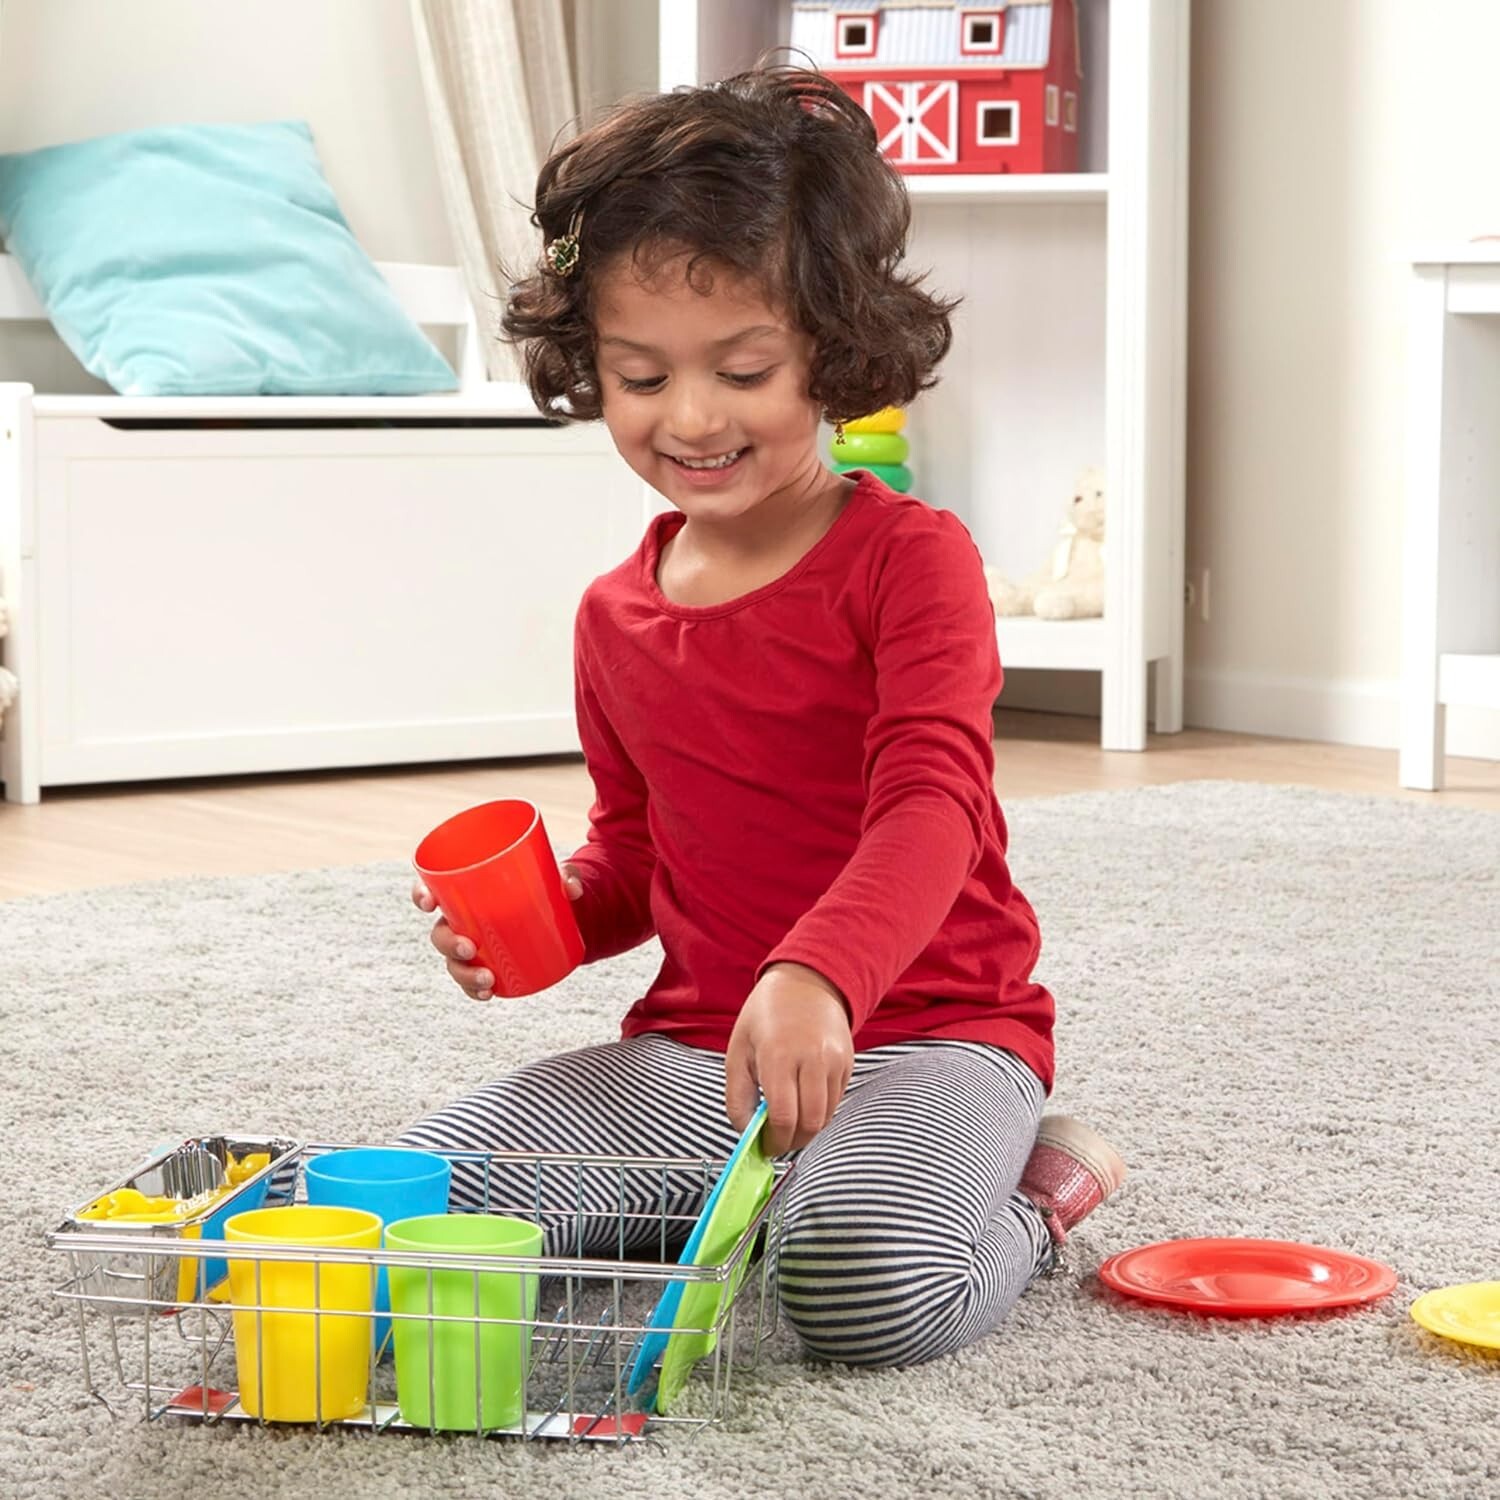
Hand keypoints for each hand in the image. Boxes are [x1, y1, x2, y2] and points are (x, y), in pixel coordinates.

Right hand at [411, 864, 582, 1000]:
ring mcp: (472, 945)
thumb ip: (564, 876)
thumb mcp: (554, 879)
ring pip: (454, 962)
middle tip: (470, 948)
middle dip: (448, 944)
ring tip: (487, 980)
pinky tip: (489, 994)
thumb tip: (573, 888)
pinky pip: (473, 982)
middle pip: (440, 933)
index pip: (432, 890)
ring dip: (464, 974)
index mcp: (465, 892)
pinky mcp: (488, 964)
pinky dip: (477, 990)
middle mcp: (462, 920)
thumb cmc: (543, 888)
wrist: (558, 916)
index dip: (421, 895)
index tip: (429, 903)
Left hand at [725, 962, 853, 1155]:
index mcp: (778, 1055)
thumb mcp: (737, 1051)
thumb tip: (746, 1134)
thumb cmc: (765, 1016)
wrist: (806, 982)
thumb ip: (737, 1098)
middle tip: (775, 1141)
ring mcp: (835, 1061)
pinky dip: (819, 1112)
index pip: (784, 1118)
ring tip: (787, 1122)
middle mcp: (812, 1059)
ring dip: (806, 1130)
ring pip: (826, 1117)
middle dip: (791, 1142)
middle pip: (810, 1124)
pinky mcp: (848, 1063)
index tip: (764, 1147)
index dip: (774, 1142)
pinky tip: (802, 1101)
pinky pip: (836, 1102)